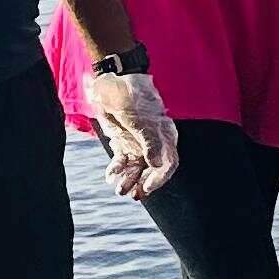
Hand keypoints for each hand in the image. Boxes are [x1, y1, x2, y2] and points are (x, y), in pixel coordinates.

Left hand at [85, 70, 180, 198]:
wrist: (113, 83)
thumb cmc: (133, 99)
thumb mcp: (141, 121)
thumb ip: (150, 144)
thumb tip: (157, 165)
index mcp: (165, 137)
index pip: (169, 163)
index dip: (159, 178)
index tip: (147, 188)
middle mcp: (154, 142)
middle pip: (152, 169)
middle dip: (142, 183)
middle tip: (132, 195)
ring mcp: (138, 142)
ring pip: (136, 167)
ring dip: (128, 180)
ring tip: (119, 190)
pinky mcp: (124, 140)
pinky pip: (122, 160)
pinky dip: (117, 169)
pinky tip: (110, 176)